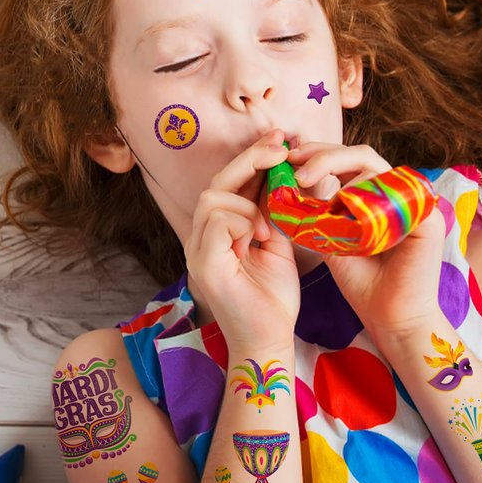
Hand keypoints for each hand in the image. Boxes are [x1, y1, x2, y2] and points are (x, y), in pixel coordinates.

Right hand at [185, 129, 299, 348]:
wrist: (269, 342)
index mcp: (218, 233)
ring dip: (248, 203)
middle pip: (218, 183)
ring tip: (269, 228)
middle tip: (280, 144)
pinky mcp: (203, 264)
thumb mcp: (278, 244)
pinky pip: (217, 220)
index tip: (280, 141)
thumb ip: (273, 212)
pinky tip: (261, 238)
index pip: (229, 185)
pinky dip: (243, 221)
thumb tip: (284, 173)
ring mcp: (197, 251)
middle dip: (250, 159)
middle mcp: (201, 238)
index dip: (252, 160)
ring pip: (213, 197)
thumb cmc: (274, 298)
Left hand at [287, 141, 446, 351]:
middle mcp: (399, 190)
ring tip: (304, 179)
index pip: (349, 159)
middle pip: (359, 153)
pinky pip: (391, 191)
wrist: (390, 318)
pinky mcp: (427, 216)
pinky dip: (360, 193)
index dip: (318, 153)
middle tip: (293, 161)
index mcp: (379, 192)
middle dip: (321, 152)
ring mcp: (415, 200)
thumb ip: (317, 207)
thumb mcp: (330, 235)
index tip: (288, 158)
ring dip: (333, 165)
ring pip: (371, 164)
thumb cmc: (361, 280)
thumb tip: (286, 178)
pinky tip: (334, 201)